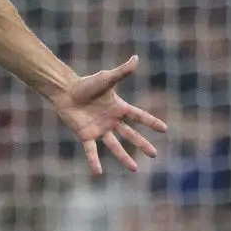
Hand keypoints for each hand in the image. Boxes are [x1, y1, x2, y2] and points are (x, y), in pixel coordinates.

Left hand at [51, 55, 167, 175]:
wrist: (66, 91)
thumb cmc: (86, 84)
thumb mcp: (106, 78)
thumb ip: (122, 72)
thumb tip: (136, 58)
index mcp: (119, 108)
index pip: (139, 116)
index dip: (151, 122)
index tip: (164, 129)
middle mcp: (111, 121)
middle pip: (130, 135)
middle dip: (142, 144)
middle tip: (154, 154)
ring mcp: (99, 129)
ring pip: (114, 146)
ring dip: (124, 157)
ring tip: (134, 169)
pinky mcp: (86, 135)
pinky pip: (91, 150)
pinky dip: (94, 161)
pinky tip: (98, 173)